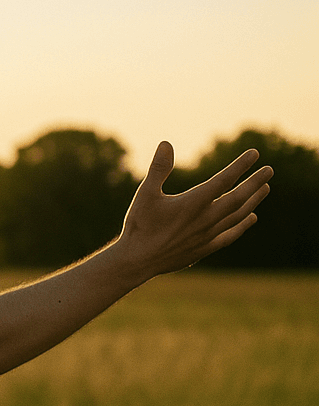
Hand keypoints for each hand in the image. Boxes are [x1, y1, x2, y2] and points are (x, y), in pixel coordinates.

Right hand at [116, 141, 271, 279]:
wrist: (136, 261)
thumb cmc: (139, 225)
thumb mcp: (145, 194)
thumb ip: (158, 169)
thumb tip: (166, 143)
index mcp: (193, 203)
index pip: (223, 180)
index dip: (240, 166)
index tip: (254, 154)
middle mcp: (205, 219)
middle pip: (238, 198)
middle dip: (254, 183)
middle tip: (269, 170)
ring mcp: (207, 235)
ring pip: (237, 215)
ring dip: (253, 201)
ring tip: (265, 188)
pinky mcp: (204, 248)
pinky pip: (230, 235)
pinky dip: (242, 225)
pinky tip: (251, 218)